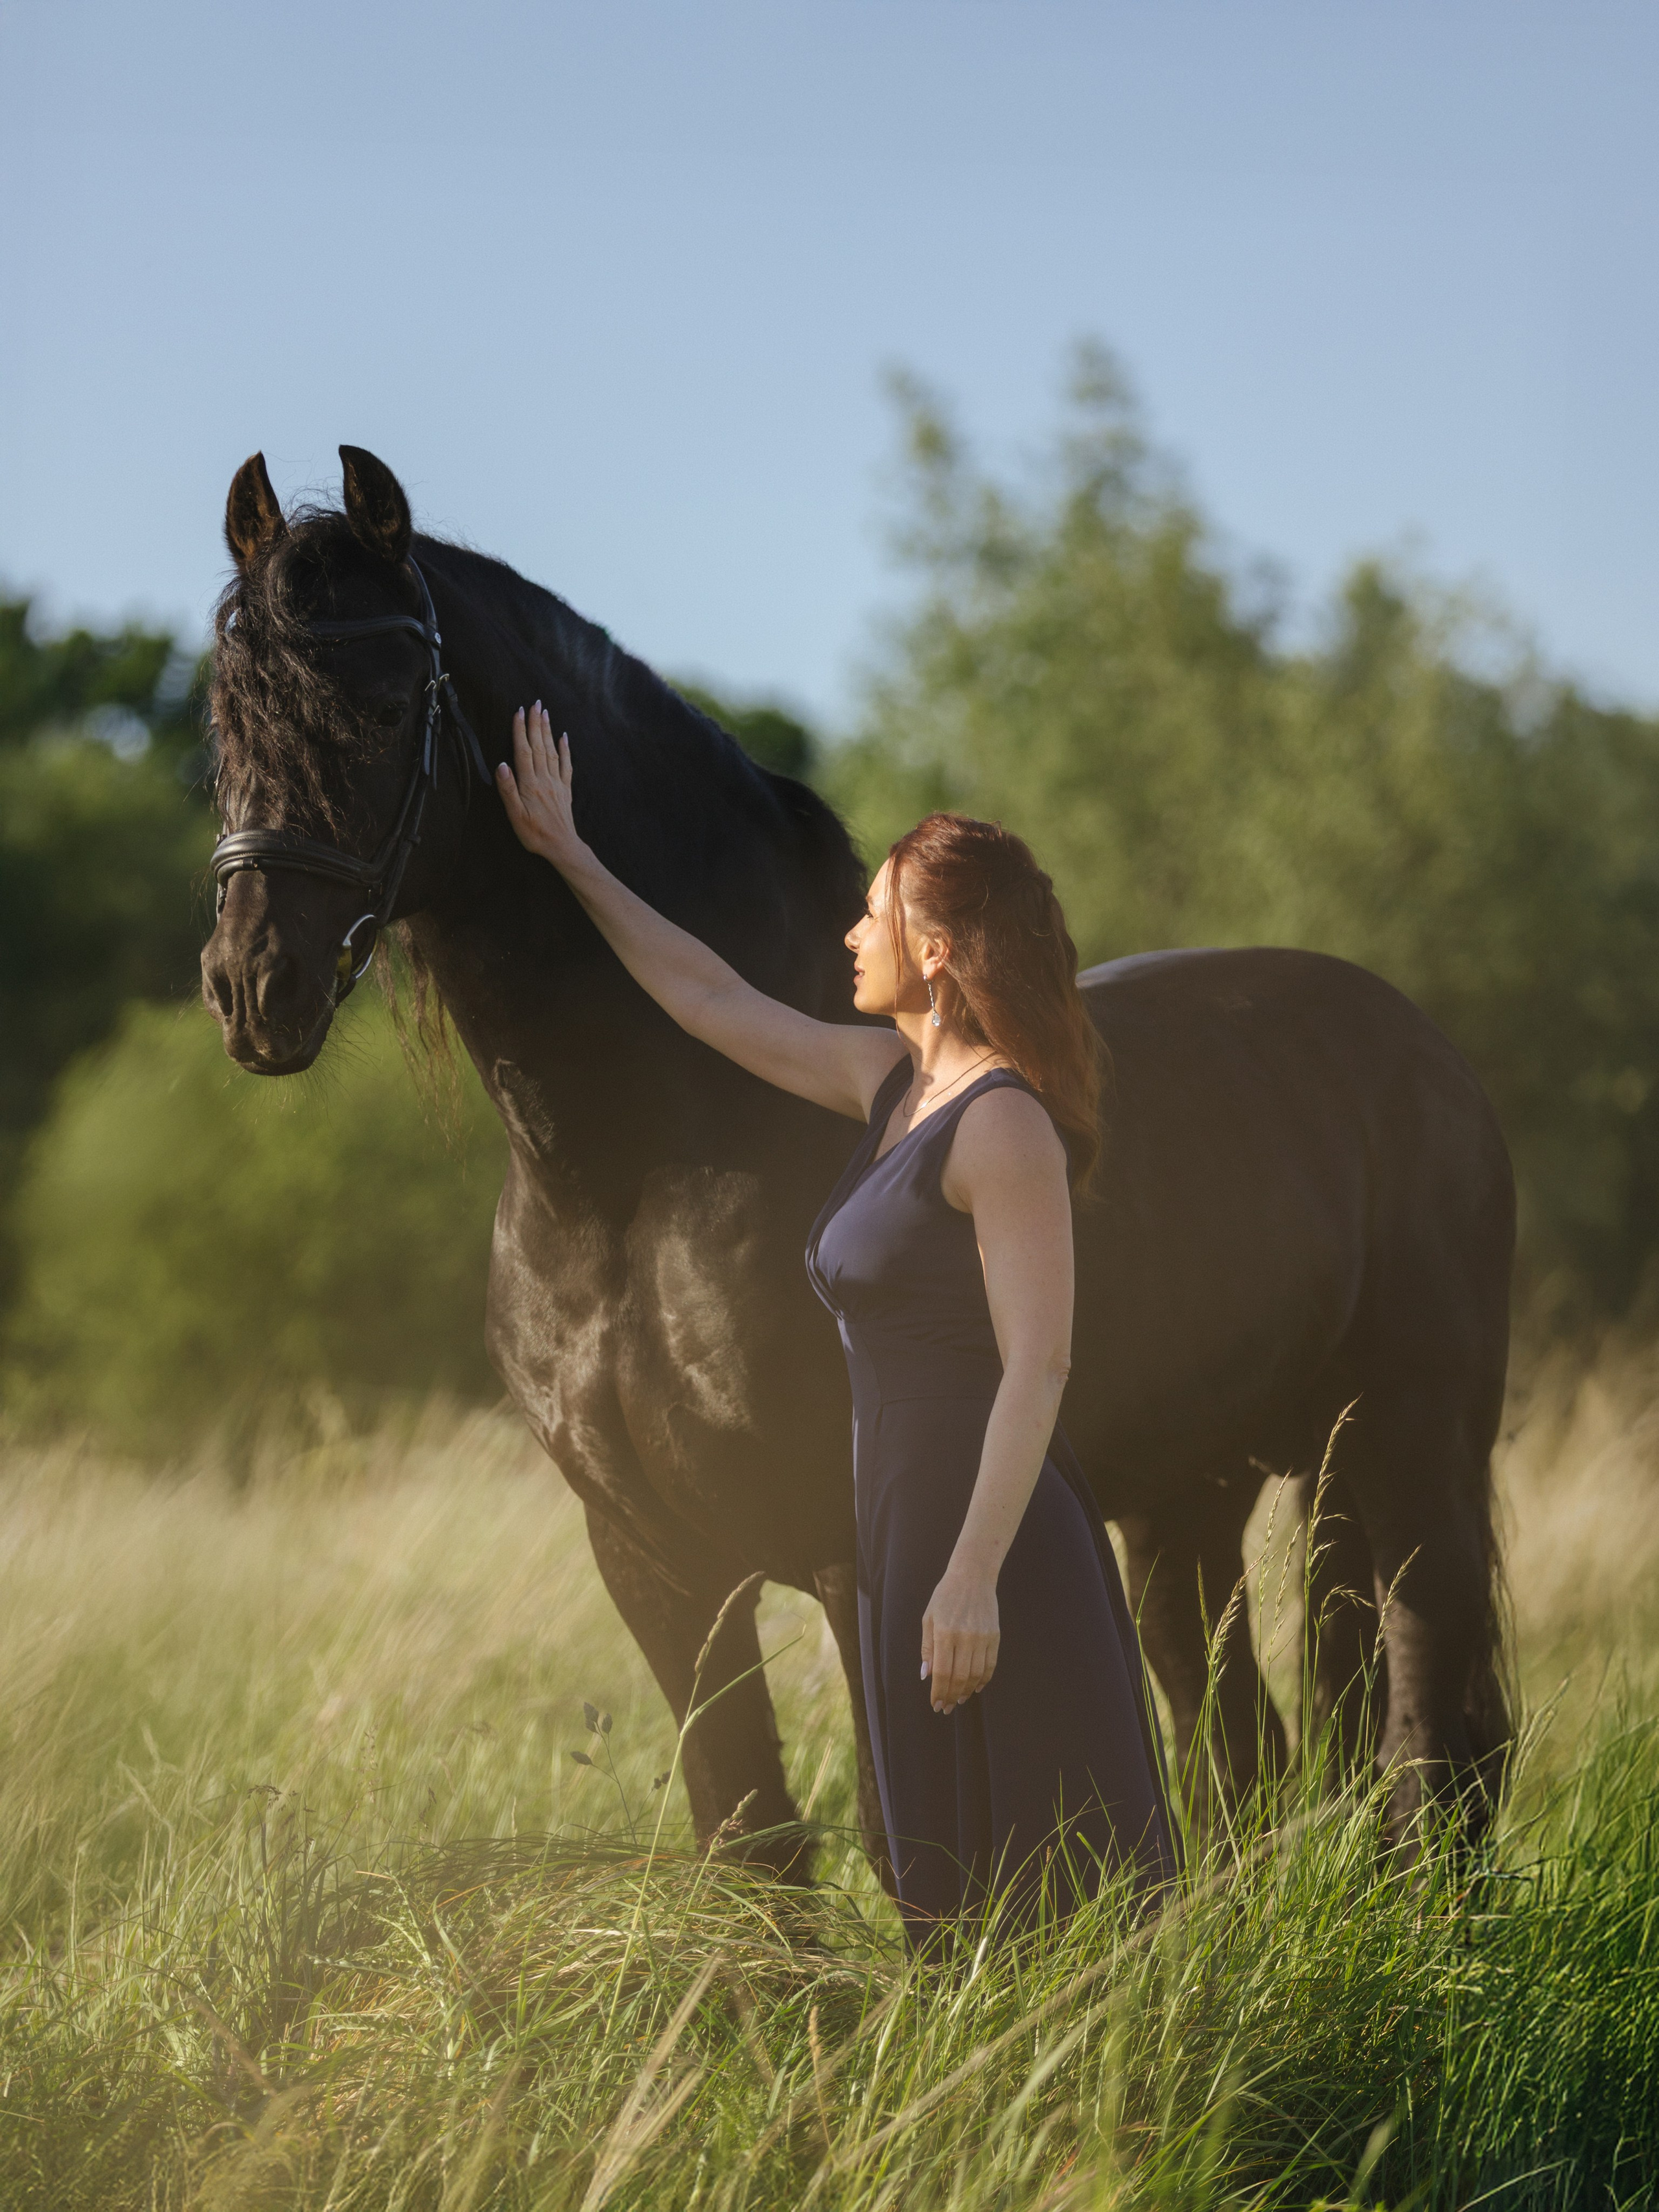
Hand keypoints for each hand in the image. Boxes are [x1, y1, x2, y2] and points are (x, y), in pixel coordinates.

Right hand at [496, 703, 584, 869]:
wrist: (562, 846)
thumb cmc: (535, 834)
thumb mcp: (515, 815)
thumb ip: (508, 789)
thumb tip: (501, 764)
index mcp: (529, 784)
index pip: (523, 751)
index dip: (520, 730)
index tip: (518, 711)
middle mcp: (544, 779)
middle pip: (539, 746)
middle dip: (535, 723)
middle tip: (534, 703)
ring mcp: (557, 783)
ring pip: (552, 751)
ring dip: (548, 731)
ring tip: (545, 713)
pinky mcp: (565, 789)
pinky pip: (566, 765)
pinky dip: (565, 749)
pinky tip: (564, 736)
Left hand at [920, 1566, 999, 1712]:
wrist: (972, 1576)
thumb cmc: (945, 1597)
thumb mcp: (929, 1618)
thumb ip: (927, 1648)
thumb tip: (926, 1675)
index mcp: (945, 1632)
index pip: (942, 1672)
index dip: (938, 1692)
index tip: (936, 1704)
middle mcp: (965, 1637)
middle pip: (959, 1677)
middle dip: (951, 1696)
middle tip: (946, 1707)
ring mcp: (982, 1637)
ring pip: (976, 1675)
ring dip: (966, 1691)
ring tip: (958, 1699)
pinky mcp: (994, 1636)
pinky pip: (990, 1665)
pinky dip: (983, 1680)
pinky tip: (975, 1688)